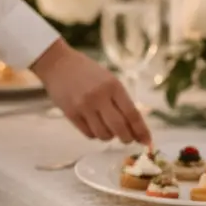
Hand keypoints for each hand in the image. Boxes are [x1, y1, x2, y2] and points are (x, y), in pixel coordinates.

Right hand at [31, 39, 150, 143]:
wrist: (58, 64)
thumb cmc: (87, 71)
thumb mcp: (109, 79)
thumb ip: (121, 100)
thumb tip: (134, 126)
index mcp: (113, 86)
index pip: (132, 114)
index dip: (142, 131)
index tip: (147, 141)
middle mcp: (99, 97)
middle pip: (119, 128)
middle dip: (127, 138)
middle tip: (128, 139)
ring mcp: (84, 107)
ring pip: (104, 134)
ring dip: (110, 136)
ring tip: (108, 128)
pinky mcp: (71, 114)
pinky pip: (89, 134)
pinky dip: (95, 134)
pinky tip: (94, 125)